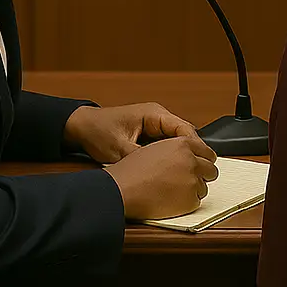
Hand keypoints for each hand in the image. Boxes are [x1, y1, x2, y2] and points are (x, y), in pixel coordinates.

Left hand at [63, 102, 197, 164]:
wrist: (82, 127)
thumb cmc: (98, 132)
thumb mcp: (120, 149)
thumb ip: (142, 158)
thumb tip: (161, 172)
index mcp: (153, 114)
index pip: (183, 128)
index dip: (195, 145)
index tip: (204, 160)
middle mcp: (157, 116)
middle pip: (184, 133)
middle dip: (193, 151)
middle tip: (204, 169)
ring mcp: (153, 124)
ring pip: (177, 139)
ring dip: (183, 153)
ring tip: (192, 171)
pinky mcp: (148, 133)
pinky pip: (166, 143)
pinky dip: (171, 154)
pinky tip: (174, 168)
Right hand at [104, 135, 218, 219]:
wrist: (122, 190)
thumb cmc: (131, 171)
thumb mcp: (155, 149)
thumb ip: (176, 150)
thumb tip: (188, 156)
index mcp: (183, 144)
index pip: (207, 151)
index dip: (204, 160)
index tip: (203, 165)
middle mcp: (191, 160)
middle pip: (211, 169)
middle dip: (202, 176)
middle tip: (187, 181)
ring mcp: (192, 180)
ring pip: (203, 187)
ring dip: (193, 190)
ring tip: (172, 191)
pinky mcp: (190, 200)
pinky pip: (196, 203)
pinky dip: (186, 204)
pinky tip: (169, 201)